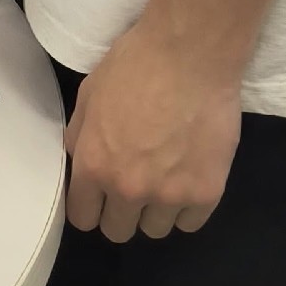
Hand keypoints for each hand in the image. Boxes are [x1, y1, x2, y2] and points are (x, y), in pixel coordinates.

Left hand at [65, 17, 241, 241]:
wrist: (190, 54)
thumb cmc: (135, 64)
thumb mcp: (90, 94)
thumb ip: (80, 135)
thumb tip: (78, 160)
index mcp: (95, 166)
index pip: (83, 217)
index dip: (90, 207)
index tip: (100, 198)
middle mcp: (129, 189)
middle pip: (118, 231)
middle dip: (121, 211)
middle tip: (135, 183)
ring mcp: (170, 196)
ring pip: (155, 230)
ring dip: (156, 209)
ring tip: (166, 175)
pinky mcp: (207, 193)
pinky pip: (190, 222)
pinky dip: (188, 206)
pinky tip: (189, 176)